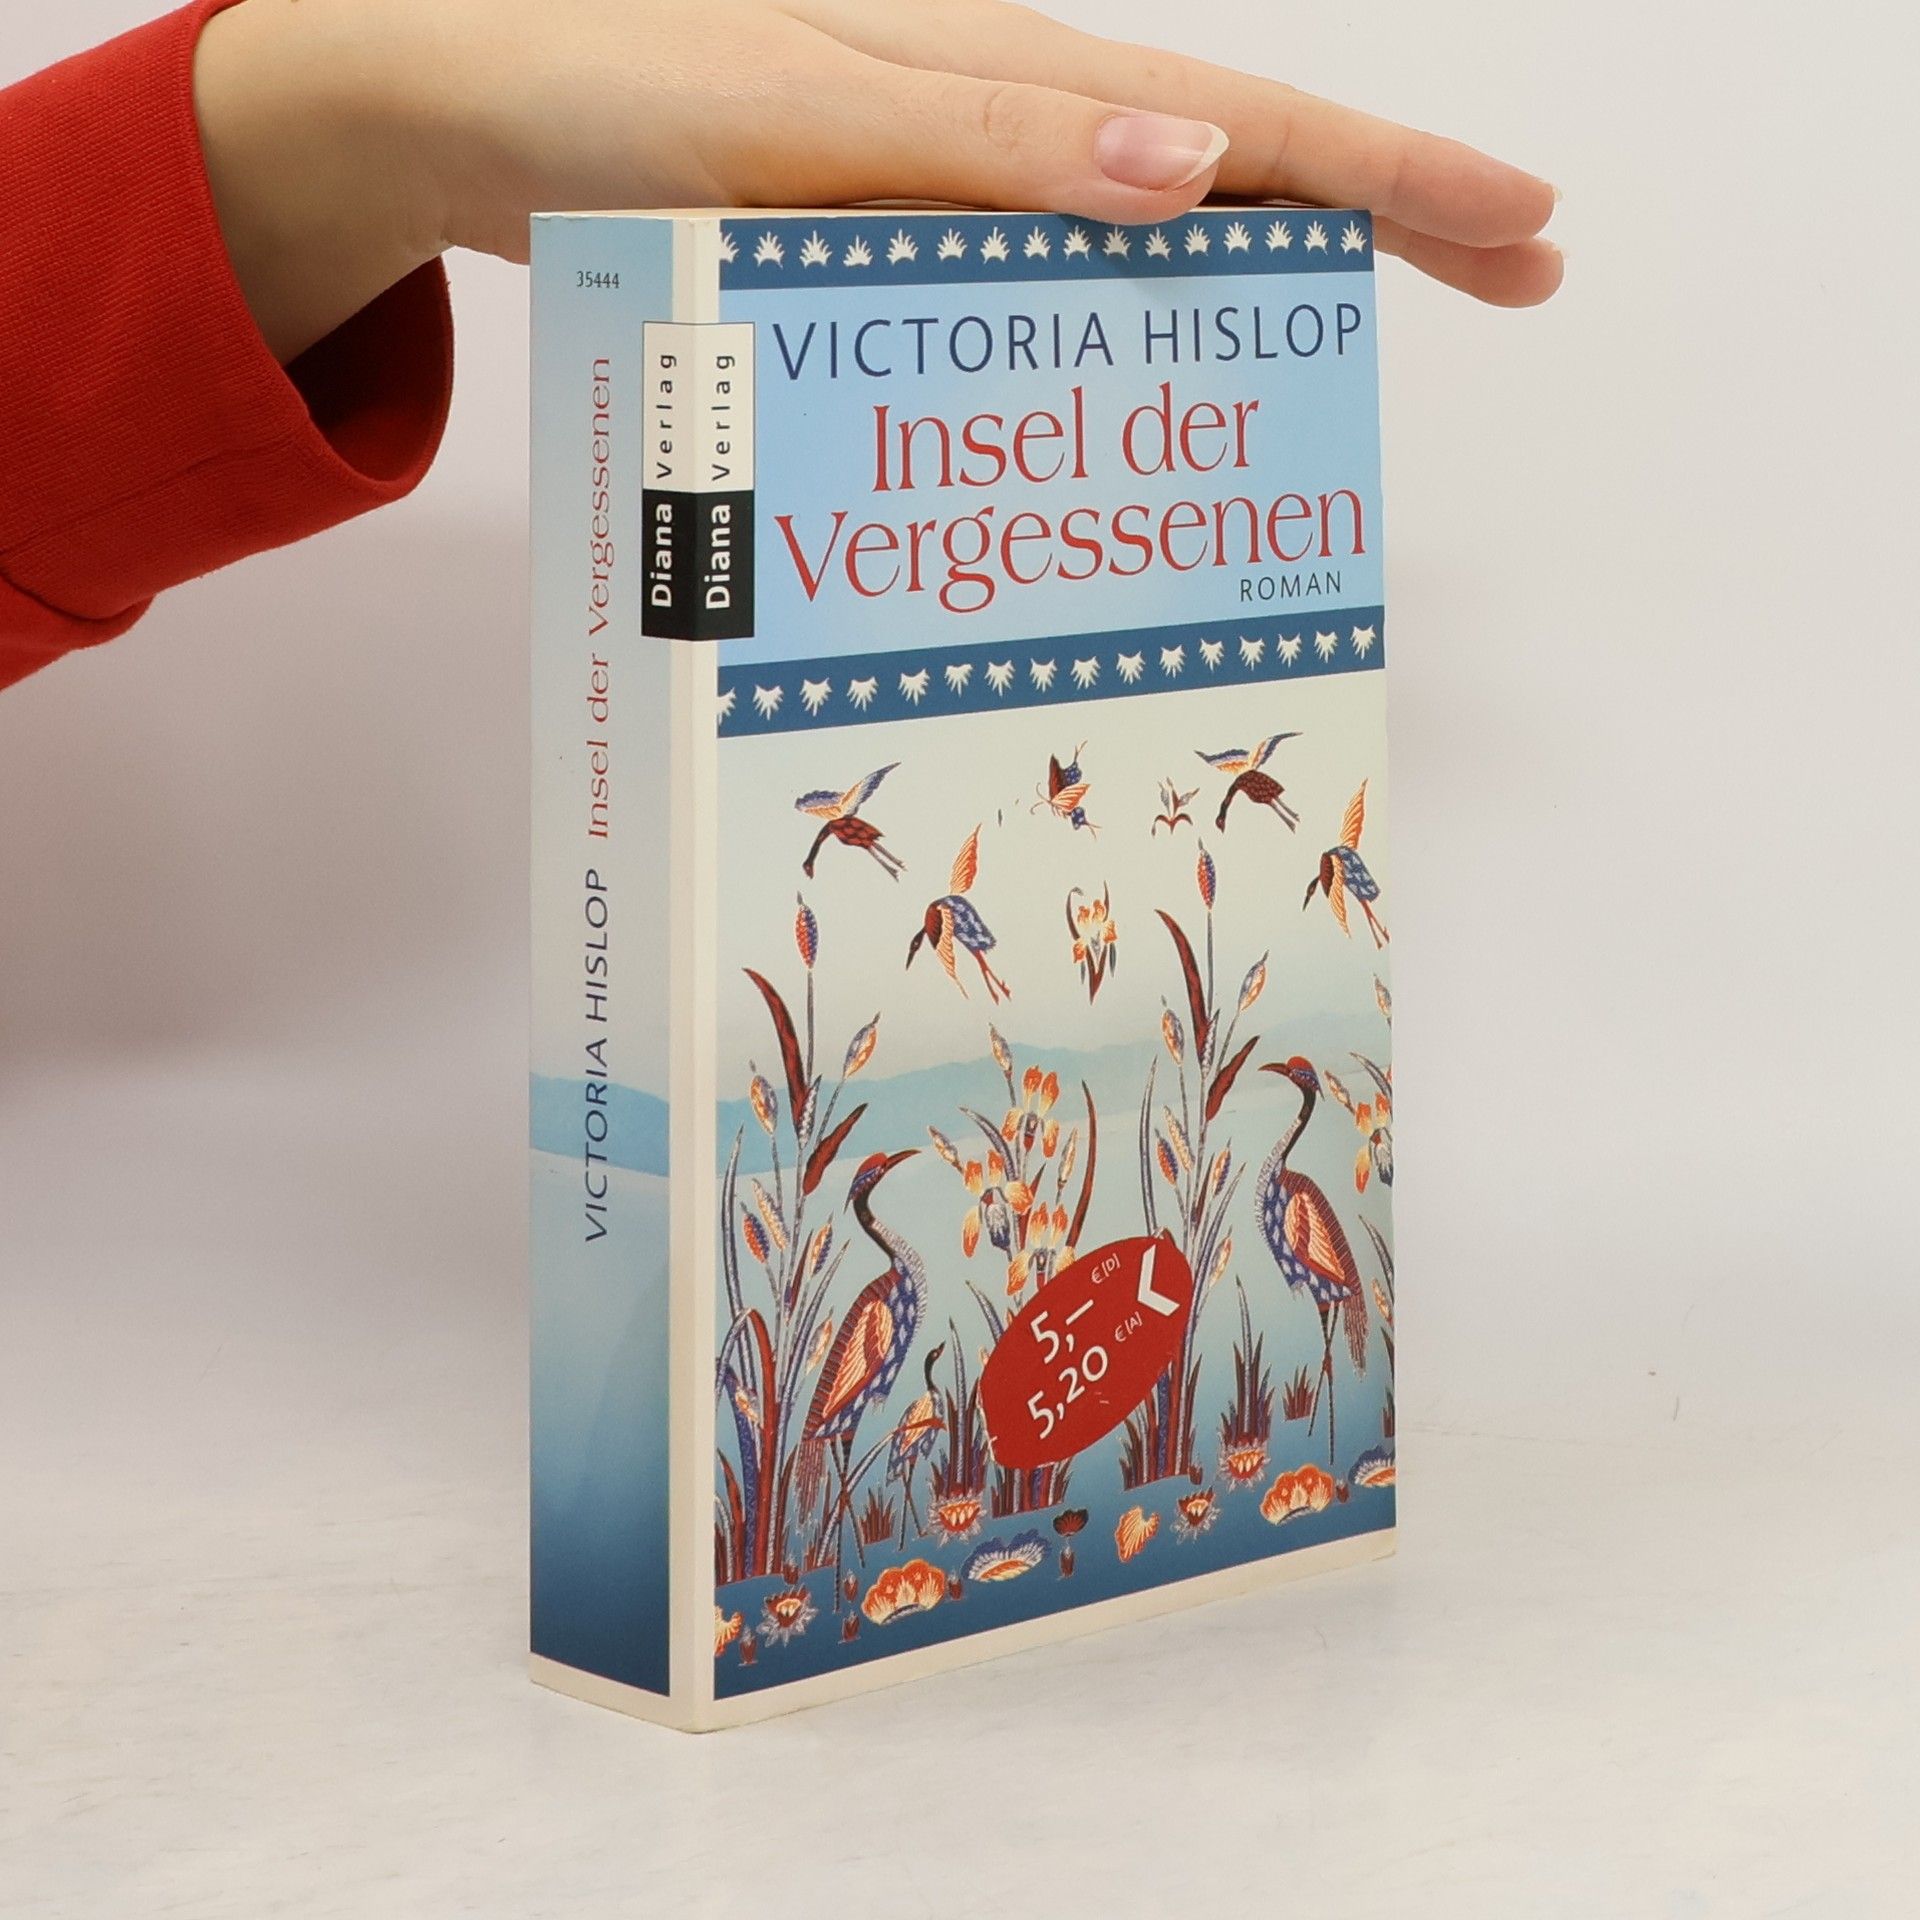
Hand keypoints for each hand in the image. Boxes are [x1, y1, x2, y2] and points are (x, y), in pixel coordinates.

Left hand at [195, 0, 1559, 363]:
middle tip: (1525, 273)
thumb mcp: (808, 116)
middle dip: (1389, 215)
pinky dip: (1137, 326)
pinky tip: (1168, 375)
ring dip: (1279, 276)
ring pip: (1164, 225)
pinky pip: (1059, 282)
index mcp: (1011, 80)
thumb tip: (1193, 170)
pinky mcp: (913, 233)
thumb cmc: (623, 96)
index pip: (1252, 122)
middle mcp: (1009, 124)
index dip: (1396, 175)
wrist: (484, 111)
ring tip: (1378, 337)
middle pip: (1243, 163)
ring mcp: (967, 180)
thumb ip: (989, 140)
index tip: (1526, 225)